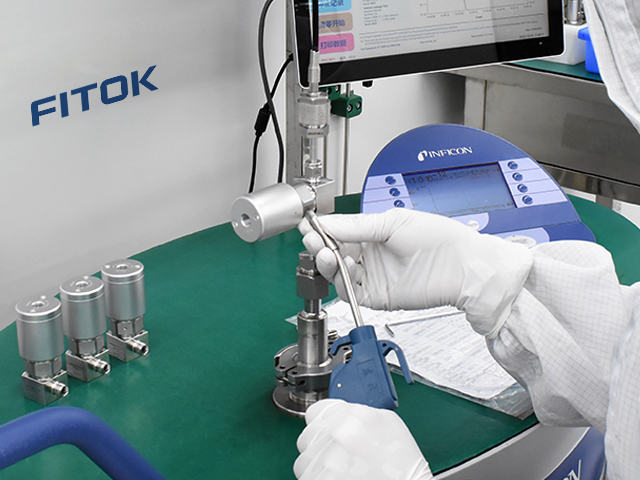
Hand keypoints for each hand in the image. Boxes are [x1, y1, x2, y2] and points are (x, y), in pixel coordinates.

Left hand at [294, 399, 432, 479]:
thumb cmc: (403, 463)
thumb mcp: (387, 422)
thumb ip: (358, 413)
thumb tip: (339, 414)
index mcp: (355, 415)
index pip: (316, 411)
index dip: (320, 422)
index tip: (323, 430)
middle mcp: (339, 434)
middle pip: (307, 436)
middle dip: (319, 446)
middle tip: (338, 456)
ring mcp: (329, 460)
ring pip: (304, 461)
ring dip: (317, 466)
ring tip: (340, 472)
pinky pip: (308, 477)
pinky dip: (319, 479)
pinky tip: (338, 479)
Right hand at [299, 208, 532, 337]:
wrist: (461, 266)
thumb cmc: (437, 238)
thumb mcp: (392, 222)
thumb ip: (356, 226)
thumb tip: (327, 222)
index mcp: (372, 233)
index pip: (338, 232)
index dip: (322, 230)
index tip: (308, 226)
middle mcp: (370, 255)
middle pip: (333, 254)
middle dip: (320, 246)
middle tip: (313, 240)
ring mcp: (373, 277)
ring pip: (338, 273)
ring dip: (328, 263)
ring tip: (327, 253)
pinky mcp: (377, 296)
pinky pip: (350, 291)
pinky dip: (342, 281)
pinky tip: (344, 267)